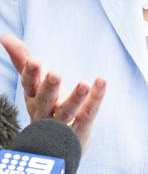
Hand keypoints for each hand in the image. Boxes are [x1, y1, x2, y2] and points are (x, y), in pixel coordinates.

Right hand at [0, 34, 105, 151]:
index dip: (31, 75)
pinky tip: (101, 82)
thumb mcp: (33, 84)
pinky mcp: (80, 130)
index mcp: (33, 98)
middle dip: (48, 88)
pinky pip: (87, 114)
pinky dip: (95, 99)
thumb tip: (6, 37)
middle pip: (45, 100)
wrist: (56, 146)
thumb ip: (22, 60)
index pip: (29, 86)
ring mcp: (62, 123)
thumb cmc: (45, 105)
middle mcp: (44, 111)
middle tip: (55, 74)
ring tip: (83, 84)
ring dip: (74, 98)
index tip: (34, 61)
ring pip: (66, 112)